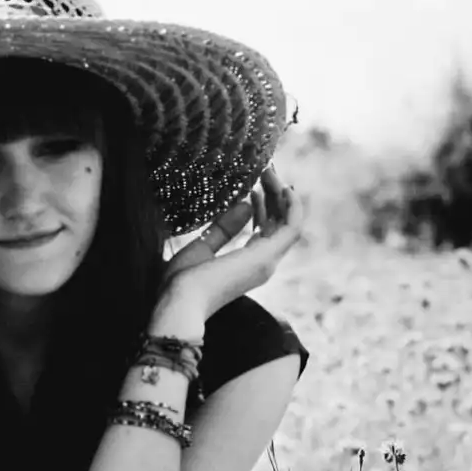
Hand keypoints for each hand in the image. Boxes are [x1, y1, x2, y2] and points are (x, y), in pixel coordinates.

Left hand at [159, 165, 304, 319]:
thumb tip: (245, 204)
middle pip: (279, 224)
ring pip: (288, 222)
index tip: (253, 184)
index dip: (263, 206)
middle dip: (275, 195)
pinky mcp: (266, 255)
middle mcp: (263, 264)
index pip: (265, 230)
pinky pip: (292, 226)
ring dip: (283, 194)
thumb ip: (223, 229)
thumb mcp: (202, 247)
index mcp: (247, 264)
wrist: (178, 301)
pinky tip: (283, 186)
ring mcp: (267, 261)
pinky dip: (293, 206)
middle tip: (265, 169)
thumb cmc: (182, 283)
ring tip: (269, 170)